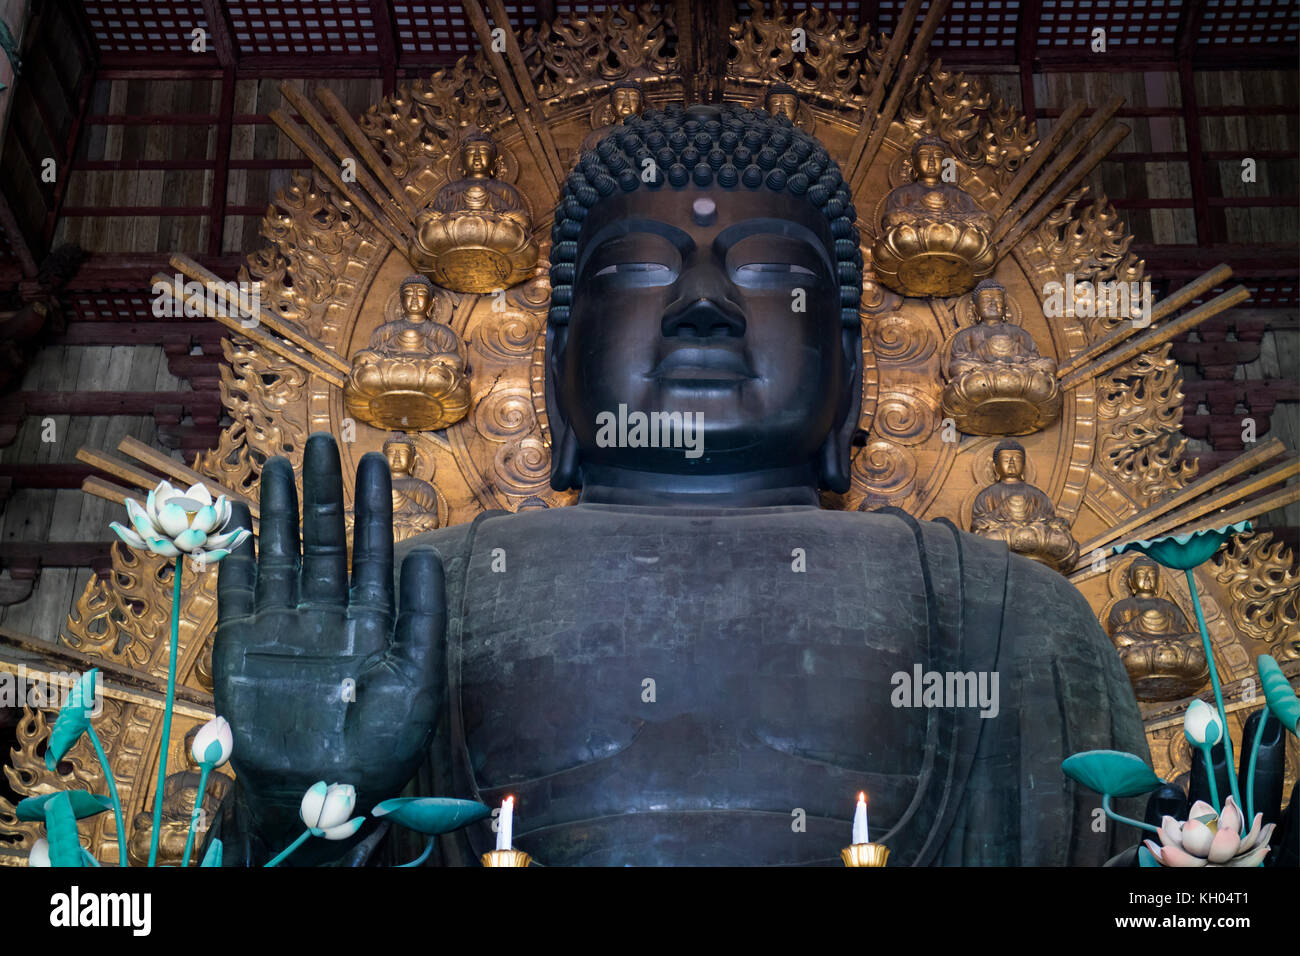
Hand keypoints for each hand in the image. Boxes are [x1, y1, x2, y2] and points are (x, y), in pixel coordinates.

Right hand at [213, 433, 444, 858]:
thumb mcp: (418, 677)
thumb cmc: (383, 744)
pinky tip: (239, 522)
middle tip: (321, 443)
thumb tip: (422, 552)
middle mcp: (328, 613)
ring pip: (281, 555)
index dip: (372, 506)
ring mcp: (286, 627)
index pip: (373, 548)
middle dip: (323, 493)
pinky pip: (239, 595)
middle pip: (323, 540)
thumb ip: (421, 615)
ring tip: (278, 464)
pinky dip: (237, 559)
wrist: (325, 794)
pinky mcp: (245, 648)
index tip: (373, 460)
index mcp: (373, 618)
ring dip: (279, 511)